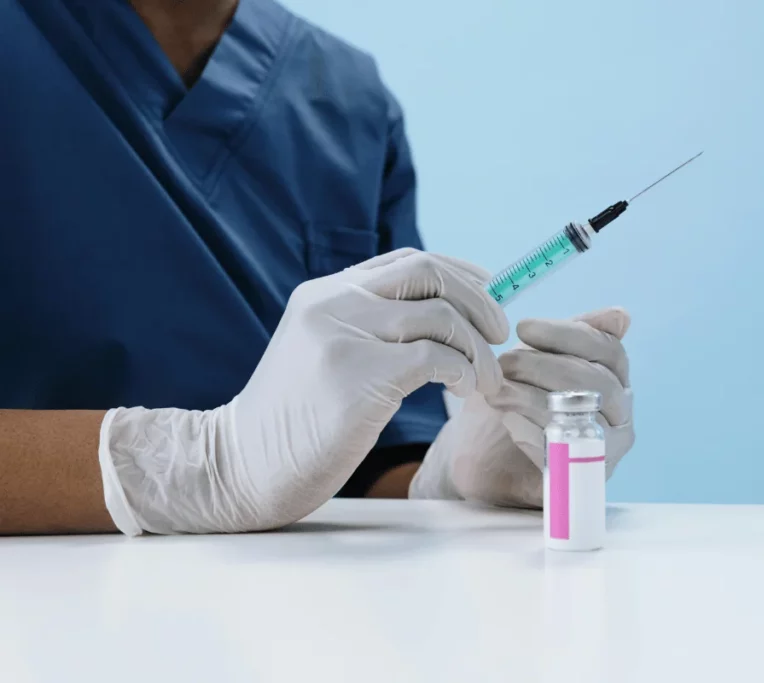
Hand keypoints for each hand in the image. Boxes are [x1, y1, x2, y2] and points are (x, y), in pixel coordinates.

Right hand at [98, 249, 507, 533]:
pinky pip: (435, 357)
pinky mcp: (357, 375)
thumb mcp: (324, 354)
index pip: (409, 261)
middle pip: (429, 273)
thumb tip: (445, 319)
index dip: (460, 272)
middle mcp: (333, 303)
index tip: (490, 293)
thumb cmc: (294, 422)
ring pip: (441, 316)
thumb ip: (370, 329)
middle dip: (480, 300)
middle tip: (502, 335)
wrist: (241, 467)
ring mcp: (343, 336)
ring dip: (479, 348)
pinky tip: (465, 390)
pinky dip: (464, 371)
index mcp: (326, 294)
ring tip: (487, 380)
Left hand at [410, 307, 632, 507]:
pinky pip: (566, 451)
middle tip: (504, 363)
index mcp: (615, 376)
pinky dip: (532, 432)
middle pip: (598, 382)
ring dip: (533, 398)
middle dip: (545, 367)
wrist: (491, 460)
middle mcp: (621, 412)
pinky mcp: (583, 477)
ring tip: (497, 390)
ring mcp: (607, 446)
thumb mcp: (537, 360)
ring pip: (583, 416)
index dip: (566, 334)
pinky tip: (507, 420)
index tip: (523, 328)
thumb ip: (568, 338)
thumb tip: (621, 315)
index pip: (607, 348)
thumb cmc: (519, 399)